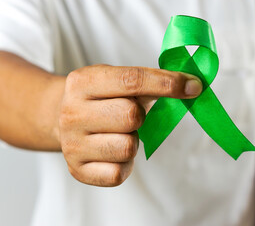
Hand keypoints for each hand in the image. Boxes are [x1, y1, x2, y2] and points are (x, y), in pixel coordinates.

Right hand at [58, 64, 201, 185]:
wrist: (61, 119)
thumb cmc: (100, 99)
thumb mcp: (115, 81)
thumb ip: (150, 82)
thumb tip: (191, 86)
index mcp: (82, 82)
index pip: (132, 80)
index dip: (167, 83)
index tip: (193, 86)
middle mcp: (71, 113)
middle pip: (131, 116)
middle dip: (140, 116)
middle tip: (131, 116)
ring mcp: (71, 144)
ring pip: (127, 147)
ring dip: (132, 141)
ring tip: (118, 134)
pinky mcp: (77, 170)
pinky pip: (118, 173)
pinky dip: (124, 164)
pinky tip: (113, 152)